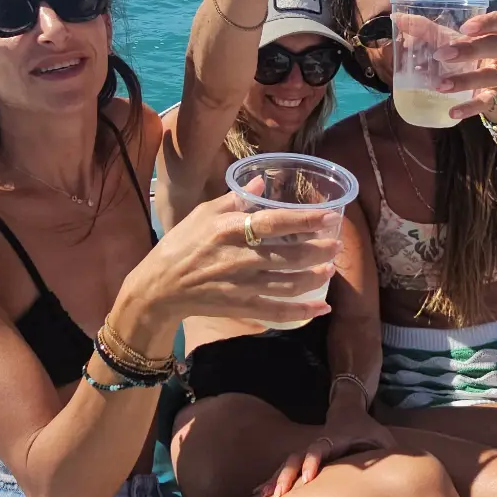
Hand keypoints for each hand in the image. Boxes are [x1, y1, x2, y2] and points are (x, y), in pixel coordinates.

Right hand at [133, 191, 339, 330]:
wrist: (158, 287)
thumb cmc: (180, 245)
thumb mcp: (202, 215)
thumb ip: (234, 200)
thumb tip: (262, 183)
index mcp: (229, 229)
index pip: (273, 222)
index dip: (303, 220)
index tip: (328, 216)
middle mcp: (238, 258)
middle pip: (287, 255)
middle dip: (318, 249)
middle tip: (337, 243)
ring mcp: (241, 285)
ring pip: (288, 283)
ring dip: (314, 276)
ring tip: (330, 268)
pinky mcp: (241, 307)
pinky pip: (277, 312)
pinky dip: (303, 311)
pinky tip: (322, 307)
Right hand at [263, 404, 395, 496]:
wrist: (347, 411)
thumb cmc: (368, 429)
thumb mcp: (381, 437)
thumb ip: (387, 453)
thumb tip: (399, 474)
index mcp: (333, 438)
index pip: (320, 448)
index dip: (313, 460)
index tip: (309, 477)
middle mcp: (316, 444)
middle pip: (296, 458)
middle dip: (286, 476)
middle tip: (278, 495)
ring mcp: (307, 451)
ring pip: (287, 465)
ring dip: (275, 481)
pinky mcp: (302, 460)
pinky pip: (285, 471)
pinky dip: (271, 481)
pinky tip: (258, 495)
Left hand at [396, 8, 496, 123]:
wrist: (490, 92)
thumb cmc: (469, 59)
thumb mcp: (451, 42)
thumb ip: (427, 30)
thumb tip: (397, 18)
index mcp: (494, 35)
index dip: (487, 22)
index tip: (465, 28)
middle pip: (496, 46)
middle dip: (469, 50)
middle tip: (441, 55)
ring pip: (490, 76)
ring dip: (465, 80)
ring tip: (440, 86)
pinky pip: (485, 103)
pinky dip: (469, 108)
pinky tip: (452, 112)